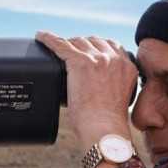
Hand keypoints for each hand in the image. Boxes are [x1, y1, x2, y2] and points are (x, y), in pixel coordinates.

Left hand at [36, 31, 136, 152]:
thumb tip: (95, 84)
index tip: (90, 53)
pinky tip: (40, 37)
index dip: (98, 48)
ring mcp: (97, 59)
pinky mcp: (79, 62)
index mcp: (127, 66)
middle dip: (83, 45)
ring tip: (58, 49)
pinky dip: (48, 39)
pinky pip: (60, 44)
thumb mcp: (120, 97)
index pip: (112, 46)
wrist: (104, 130)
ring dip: (69, 44)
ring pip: (78, 41)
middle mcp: (114, 59)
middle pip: (94, 41)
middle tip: (71, 54)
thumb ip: (112, 84)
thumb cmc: (108, 123)